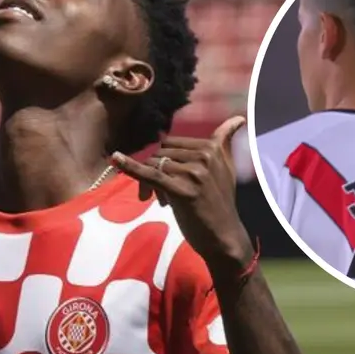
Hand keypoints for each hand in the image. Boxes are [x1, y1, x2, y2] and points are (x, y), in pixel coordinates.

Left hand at [111, 116, 253, 280]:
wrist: (224, 236)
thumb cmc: (221, 203)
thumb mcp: (227, 168)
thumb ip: (225, 142)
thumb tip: (238, 117)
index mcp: (211, 148)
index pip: (171, 143)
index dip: (163, 160)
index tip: (168, 179)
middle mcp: (203, 156)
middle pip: (160, 153)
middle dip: (154, 171)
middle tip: (161, 195)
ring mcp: (193, 173)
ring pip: (154, 165)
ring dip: (149, 183)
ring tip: (160, 200)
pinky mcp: (182, 190)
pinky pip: (151, 175)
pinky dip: (131, 166)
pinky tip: (116, 159)